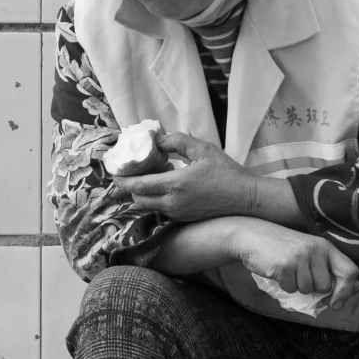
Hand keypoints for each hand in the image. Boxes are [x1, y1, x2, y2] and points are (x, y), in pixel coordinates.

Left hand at [115, 131, 277, 222]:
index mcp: (175, 185)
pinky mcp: (184, 219)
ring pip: (149, 206)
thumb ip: (176, 141)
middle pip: (138, 199)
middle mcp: (172, 203)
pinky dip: (156, 199)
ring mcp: (178, 214)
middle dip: (130, 187)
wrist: (245, 198)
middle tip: (130, 173)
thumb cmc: (226, 171)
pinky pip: (161, 210)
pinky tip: (165, 186)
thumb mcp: (202, 149)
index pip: (138, 186)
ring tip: (149, 176)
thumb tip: (157, 140)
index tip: (113, 173)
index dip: (122, 180)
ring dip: (143, 193)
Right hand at [232, 223, 358, 306]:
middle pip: (325, 287)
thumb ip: (323, 270)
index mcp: (325, 246)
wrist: (252, 236)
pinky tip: (277, 270)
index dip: (346, 291)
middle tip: (298, 275)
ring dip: (296, 286)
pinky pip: (290, 289)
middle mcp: (316, 249)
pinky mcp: (285, 265)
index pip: (350, 271)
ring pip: (307, 290)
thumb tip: (337, 300)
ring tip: (287, 270)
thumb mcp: (307, 253)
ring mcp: (301, 256)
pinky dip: (283, 285)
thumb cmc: (281, 248)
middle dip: (312, 288)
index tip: (336, 303)